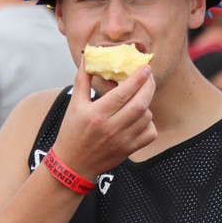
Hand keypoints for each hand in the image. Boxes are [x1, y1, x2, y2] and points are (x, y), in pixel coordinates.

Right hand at [52, 58, 156, 178]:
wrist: (73, 165)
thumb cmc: (72, 132)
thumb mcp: (74, 105)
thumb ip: (82, 79)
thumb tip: (88, 57)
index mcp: (96, 114)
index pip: (123, 93)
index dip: (138, 78)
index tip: (145, 67)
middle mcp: (111, 127)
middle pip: (140, 103)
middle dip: (149, 86)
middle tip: (149, 76)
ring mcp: (122, 141)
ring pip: (146, 117)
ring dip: (146, 104)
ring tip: (139, 97)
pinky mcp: (129, 150)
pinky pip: (149, 133)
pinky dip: (149, 123)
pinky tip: (140, 117)